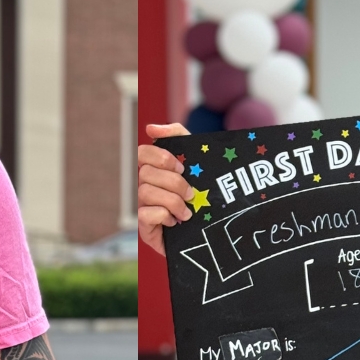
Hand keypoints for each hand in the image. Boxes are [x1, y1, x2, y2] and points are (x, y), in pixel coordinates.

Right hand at [138, 123, 192, 256]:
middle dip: (173, 182)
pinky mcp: (145, 229)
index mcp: (155, 170)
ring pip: (146, 193)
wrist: (217, 231)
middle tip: (191, 193)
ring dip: (172, 201)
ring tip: (188, 212)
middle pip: (145, 173)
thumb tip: (150, 128)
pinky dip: (163, 216)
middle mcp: (145, 187)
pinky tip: (175, 223)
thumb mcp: (198, 160)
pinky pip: (144, 214)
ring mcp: (143, 207)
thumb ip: (178, 136)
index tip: (181, 168)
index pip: (142, 153)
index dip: (160, 157)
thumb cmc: (205, 194)